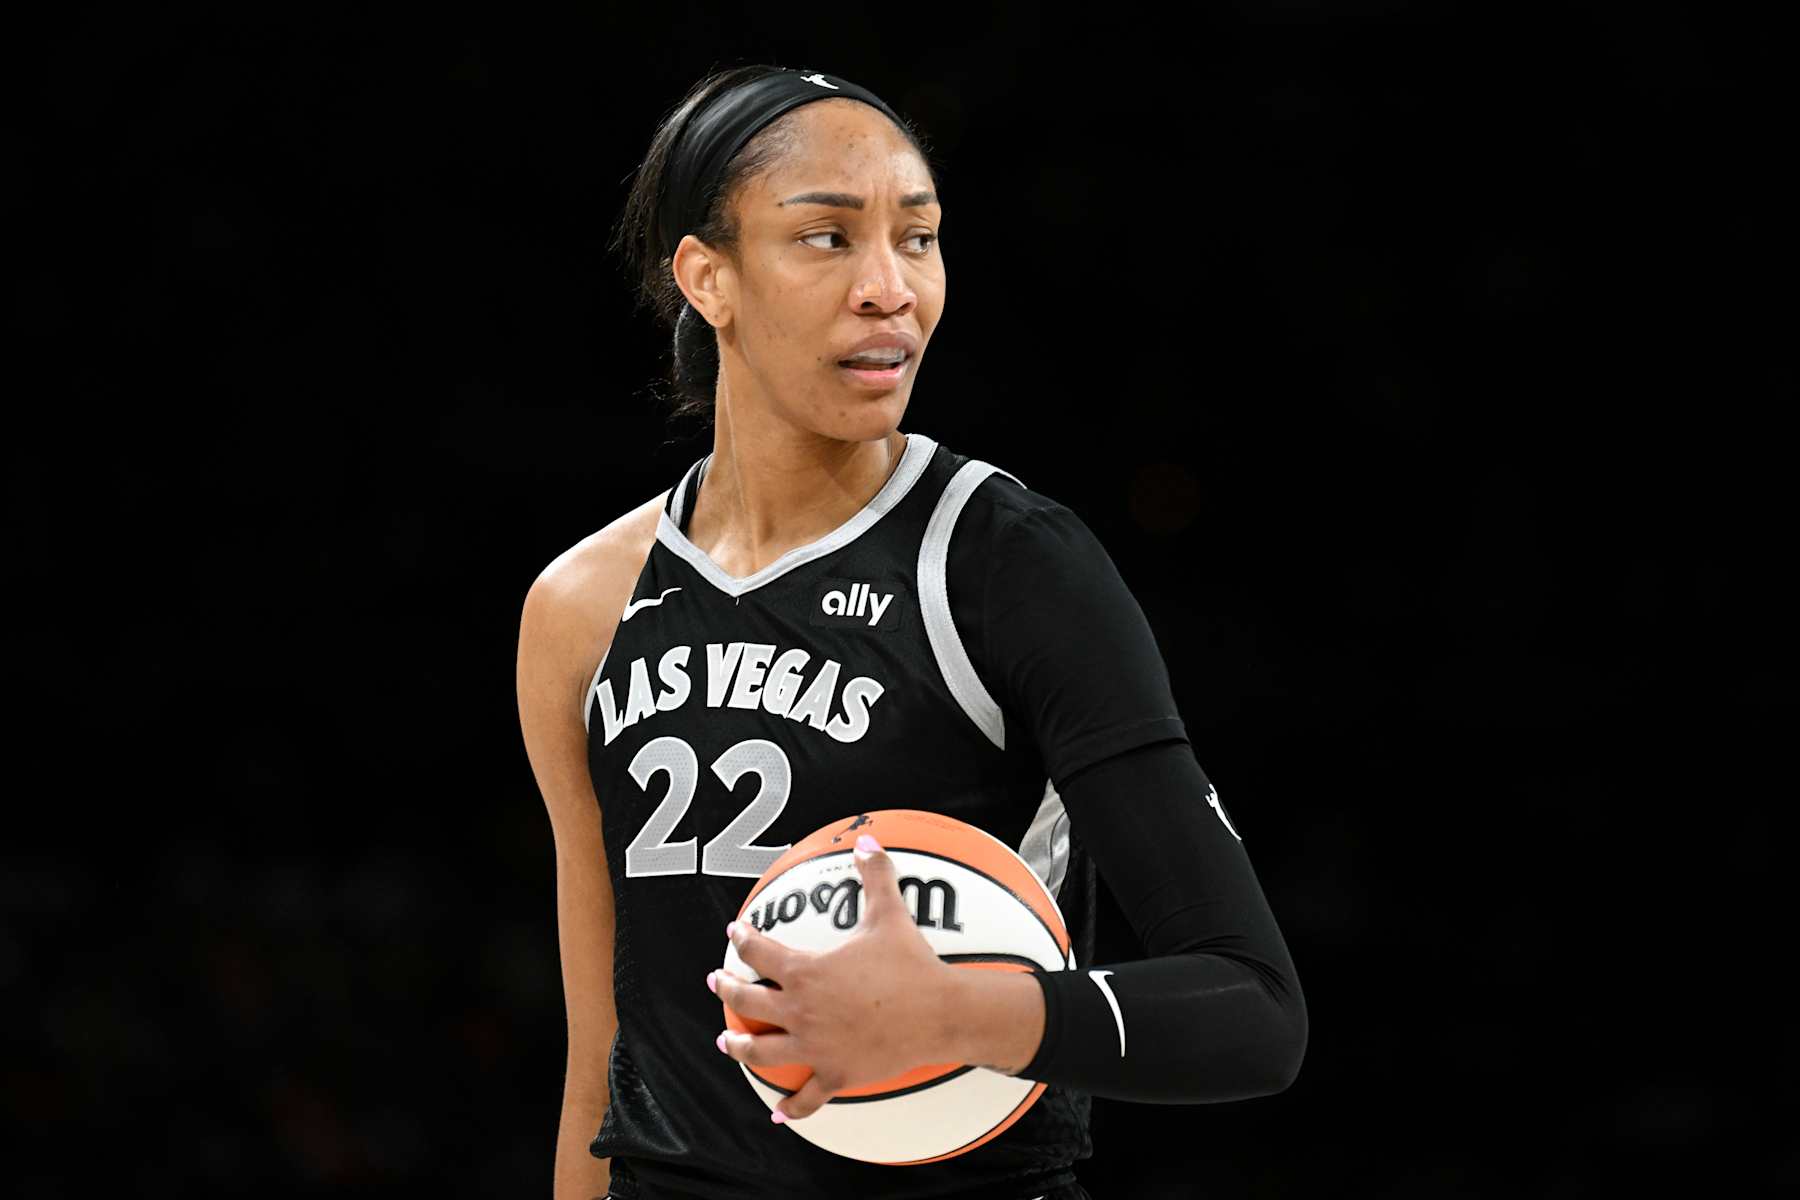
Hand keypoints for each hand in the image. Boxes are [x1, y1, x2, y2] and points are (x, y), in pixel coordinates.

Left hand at [708, 834, 961, 1120]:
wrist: (939, 1013)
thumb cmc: (911, 963)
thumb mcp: (889, 914)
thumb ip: (874, 874)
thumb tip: (867, 839)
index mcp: (806, 972)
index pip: (761, 953)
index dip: (744, 940)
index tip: (735, 934)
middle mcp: (801, 1012)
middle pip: (749, 1002)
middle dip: (729, 989)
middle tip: (718, 982)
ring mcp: (816, 1047)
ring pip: (763, 1052)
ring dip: (740, 1046)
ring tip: (726, 1042)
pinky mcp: (836, 1074)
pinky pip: (807, 1097)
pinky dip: (790, 1107)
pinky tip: (777, 1113)